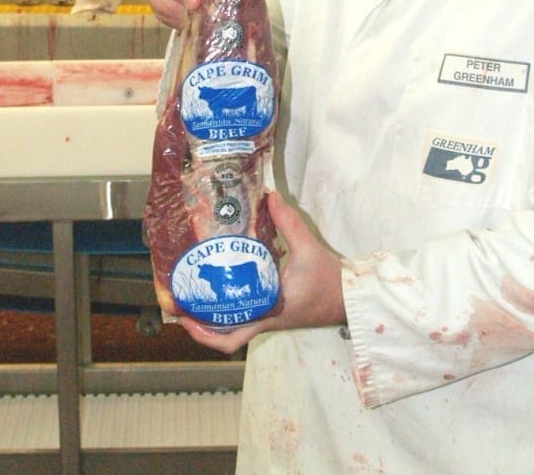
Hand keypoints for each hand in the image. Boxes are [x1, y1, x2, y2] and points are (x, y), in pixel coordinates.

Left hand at [175, 191, 346, 353]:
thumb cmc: (329, 281)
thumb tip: (269, 196)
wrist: (352, 298)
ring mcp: (271, 318)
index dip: (203, 332)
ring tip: (196, 293)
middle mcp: (265, 320)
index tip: (183, 317)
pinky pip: (249, 314)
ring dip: (215, 316)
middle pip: (226, 336)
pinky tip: (228, 283)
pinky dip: (234, 305)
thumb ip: (289, 223)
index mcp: (268, 313)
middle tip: (181, 304)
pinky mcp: (278, 311)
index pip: (230, 337)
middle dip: (201, 325)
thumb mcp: (308, 249)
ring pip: (236, 326)